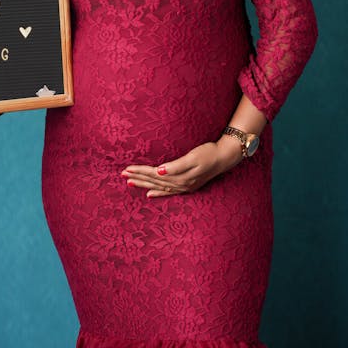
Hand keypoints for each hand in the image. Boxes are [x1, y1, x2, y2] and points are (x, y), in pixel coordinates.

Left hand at [121, 136, 242, 197]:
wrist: (224, 158)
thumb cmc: (208, 153)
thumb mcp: (193, 157)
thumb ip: (176, 166)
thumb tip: (160, 171)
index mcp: (179, 177)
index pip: (154, 174)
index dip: (140, 171)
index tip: (126, 169)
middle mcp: (180, 184)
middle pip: (154, 181)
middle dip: (138, 178)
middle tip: (122, 176)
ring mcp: (184, 186)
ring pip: (158, 186)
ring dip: (144, 184)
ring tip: (130, 183)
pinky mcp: (187, 186)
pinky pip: (168, 192)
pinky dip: (158, 193)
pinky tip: (149, 194)